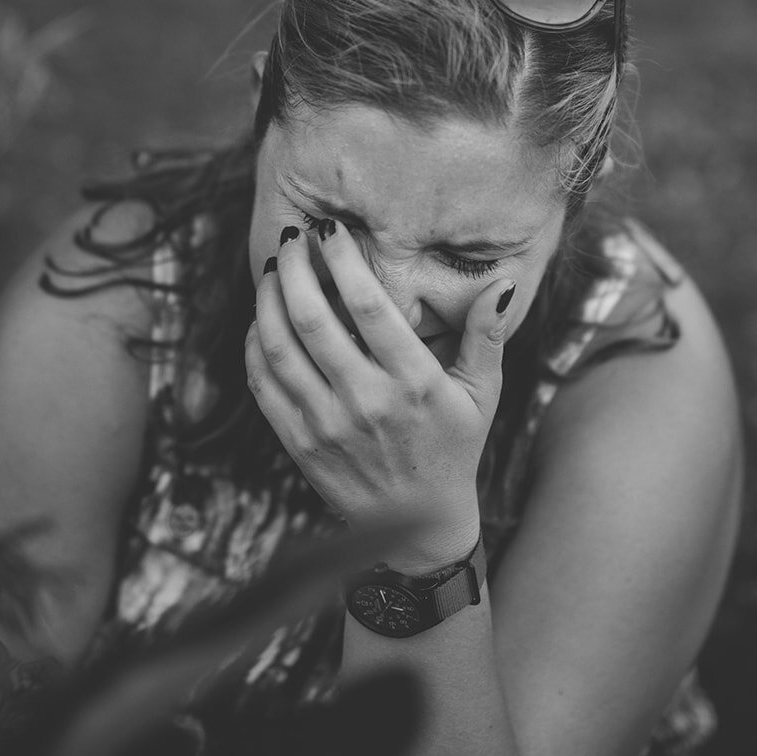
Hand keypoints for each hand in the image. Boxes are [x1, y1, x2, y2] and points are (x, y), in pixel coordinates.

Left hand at [244, 221, 513, 571]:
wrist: (418, 525)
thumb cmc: (454, 448)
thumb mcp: (483, 394)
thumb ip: (487, 336)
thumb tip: (501, 281)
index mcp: (414, 382)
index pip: (368, 306)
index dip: (343, 260)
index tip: (330, 230)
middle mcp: (366, 401)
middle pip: (312, 319)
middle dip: (294, 268)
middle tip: (292, 239)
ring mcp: (327, 424)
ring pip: (279, 347)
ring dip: (268, 300)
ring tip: (273, 271)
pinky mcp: (299, 442)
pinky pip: (264, 382)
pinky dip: (256, 344)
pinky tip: (262, 319)